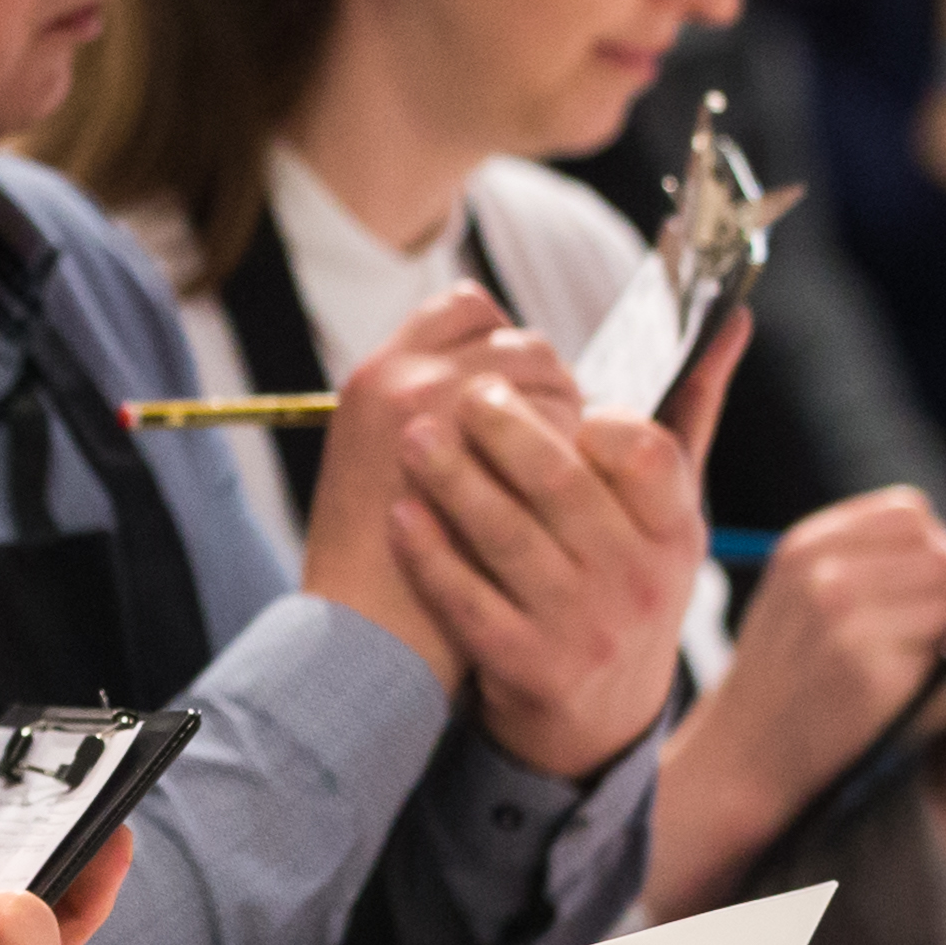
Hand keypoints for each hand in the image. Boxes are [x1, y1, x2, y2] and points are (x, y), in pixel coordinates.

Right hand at [295, 285, 547, 693]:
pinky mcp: (503, 484)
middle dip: (547, 380)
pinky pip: (569, 440)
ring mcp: (461, 435)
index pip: (463, 306)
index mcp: (379, 376)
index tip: (510, 378)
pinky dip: (580, 457)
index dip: (497, 337)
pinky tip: (565, 492)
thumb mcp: (374, 450)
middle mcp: (412, 388)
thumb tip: (501, 374)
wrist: (365, 638)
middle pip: (521, 344)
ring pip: (554, 385)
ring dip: (569, 416)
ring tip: (562, 459)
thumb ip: (429, 400)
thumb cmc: (374, 550)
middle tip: (550, 421)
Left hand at [389, 314, 737, 777]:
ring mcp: (584, 628)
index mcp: (673, 528)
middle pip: (564, 490)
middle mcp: (638, 579)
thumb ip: (690, 413)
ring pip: (510, 540)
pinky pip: (470, 603)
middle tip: (463, 392)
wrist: (602, 714)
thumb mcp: (670, 509)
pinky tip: (402, 514)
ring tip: (414, 436)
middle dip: (508, 433)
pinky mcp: (530, 668)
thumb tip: (730, 316)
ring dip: (456, 482)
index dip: (602, 422)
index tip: (559, 394)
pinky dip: (433, 555)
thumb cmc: (627, 576)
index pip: (652, 457)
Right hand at [658, 488, 945, 906]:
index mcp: (803, 547)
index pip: (908, 512)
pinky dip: (944, 668)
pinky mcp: (872, 675)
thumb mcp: (797, 595)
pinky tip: (911, 688)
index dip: (935, 545)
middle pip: (940, 553)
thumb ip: (864, 561)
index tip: (931, 586)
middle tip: (941, 631)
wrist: (743, 754)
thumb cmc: (788, 676)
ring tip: (922, 658)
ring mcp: (845, 623)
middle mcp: (821, 575)